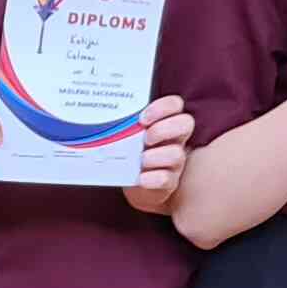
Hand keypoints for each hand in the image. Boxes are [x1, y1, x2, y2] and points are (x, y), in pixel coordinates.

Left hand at [123, 94, 194, 215]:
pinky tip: (141, 178)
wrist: (135, 183)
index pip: (175, 104)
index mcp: (166, 122)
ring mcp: (175, 162)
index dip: (163, 107)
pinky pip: (167, 179)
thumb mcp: (129, 134)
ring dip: (156, 156)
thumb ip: (125, 124)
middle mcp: (174, 139)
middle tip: (145, 138)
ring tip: (141, 160)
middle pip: (186, 123)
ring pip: (177, 154)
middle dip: (164, 129)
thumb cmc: (131, 152)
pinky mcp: (169, 182)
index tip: (142, 118)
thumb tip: (100, 114)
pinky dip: (153, 178)